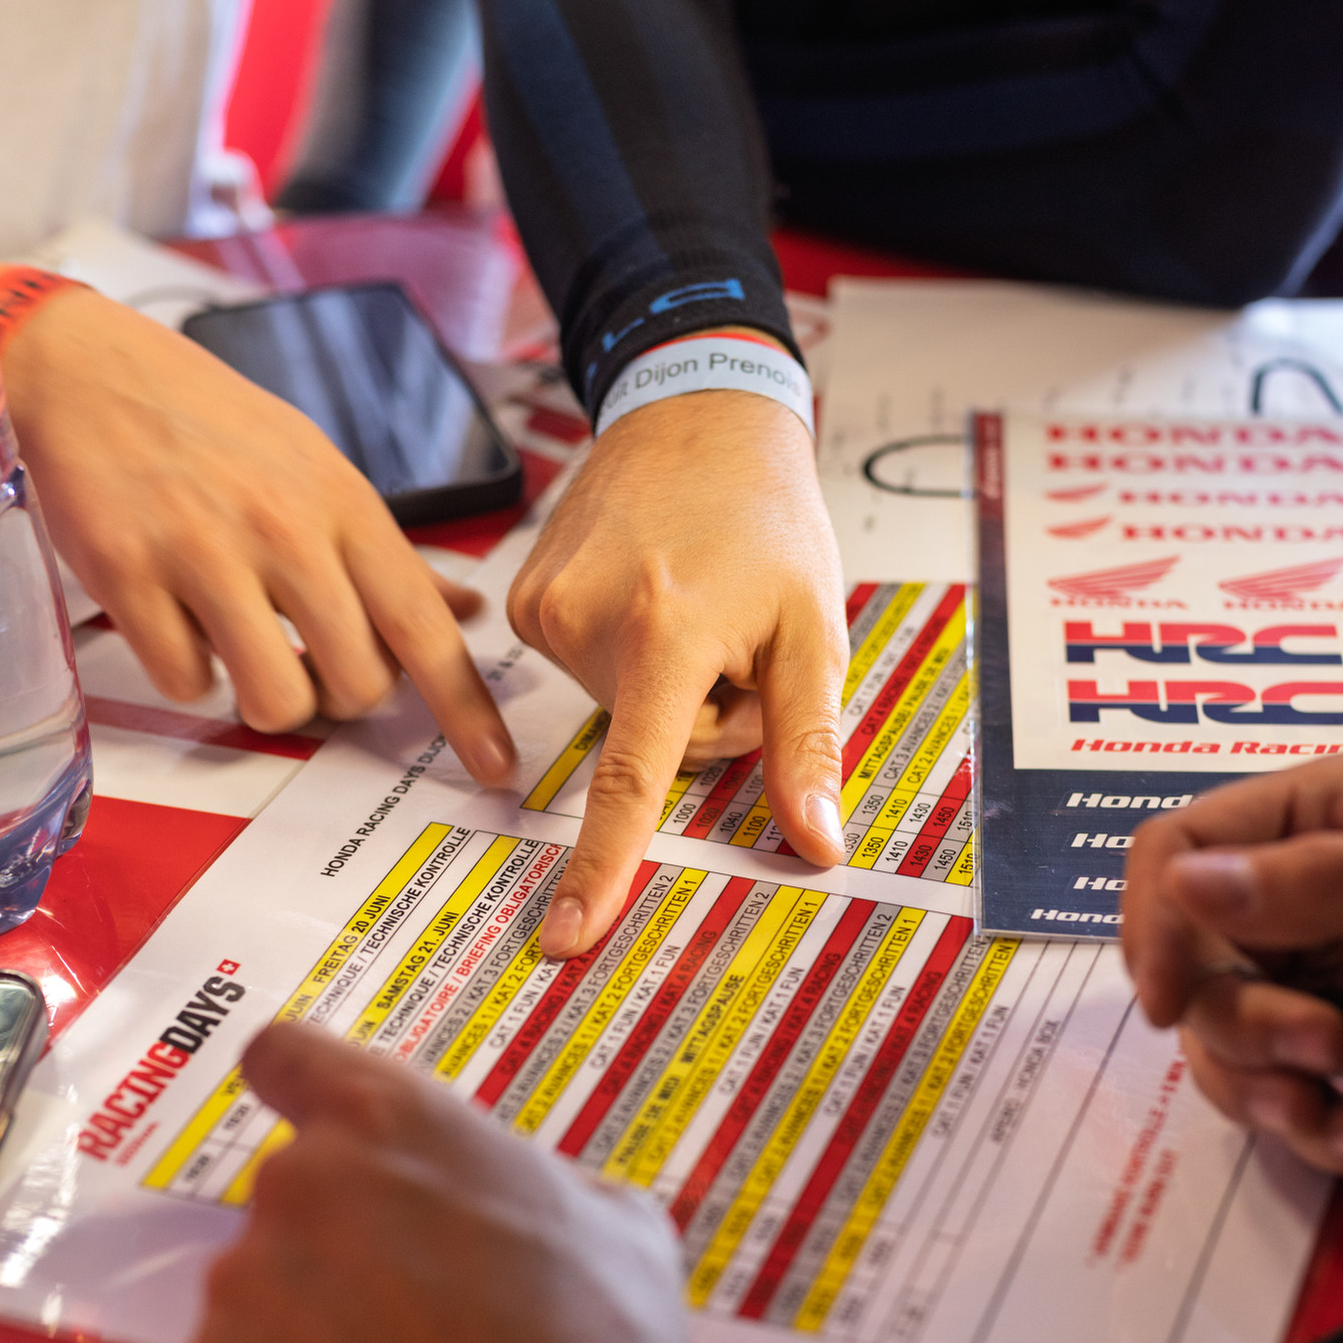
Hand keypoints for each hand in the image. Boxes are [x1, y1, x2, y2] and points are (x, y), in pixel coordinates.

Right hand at [1, 286, 513, 780]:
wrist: (94, 371)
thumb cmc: (218, 428)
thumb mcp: (320, 473)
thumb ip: (392, 557)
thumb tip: (467, 613)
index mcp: (345, 506)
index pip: (425, 628)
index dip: (467, 709)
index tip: (494, 765)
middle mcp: (286, 530)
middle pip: (357, 686)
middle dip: (339, 698)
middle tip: (307, 661)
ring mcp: (205, 553)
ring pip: (276, 701)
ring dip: (265, 698)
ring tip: (244, 650)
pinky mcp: (129, 575)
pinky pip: (186, 683)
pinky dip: (186, 672)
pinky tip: (178, 621)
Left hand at [171, 1023, 713, 1342]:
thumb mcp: (618, 1226)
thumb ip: (537, 1183)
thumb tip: (518, 1200)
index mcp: (389, 1122)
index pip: (286, 1056)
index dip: (302, 1090)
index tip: (320, 1128)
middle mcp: (296, 1190)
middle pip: (292, 1198)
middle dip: (342, 1246)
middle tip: (416, 1322)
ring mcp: (241, 1294)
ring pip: (263, 1297)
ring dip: (311, 1334)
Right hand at [507, 386, 848, 955]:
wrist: (696, 408)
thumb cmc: (768, 517)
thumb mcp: (813, 628)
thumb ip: (808, 743)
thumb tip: (818, 846)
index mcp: (666, 630)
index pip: (633, 778)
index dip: (603, 867)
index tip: (567, 934)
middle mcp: (588, 619)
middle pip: (651, 745)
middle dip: (704, 717)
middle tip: (737, 640)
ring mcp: (545, 607)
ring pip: (619, 711)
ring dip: (666, 683)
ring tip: (692, 602)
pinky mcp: (525, 598)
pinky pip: (586, 670)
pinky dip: (627, 653)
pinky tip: (650, 590)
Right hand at [1122, 754, 1342, 1172]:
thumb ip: (1318, 880)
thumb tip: (1192, 880)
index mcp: (1316, 816)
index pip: (1177, 852)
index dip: (1156, 922)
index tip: (1170, 998)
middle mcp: (1301, 897)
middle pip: (1189, 963)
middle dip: (1244, 1021)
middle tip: (1322, 1045)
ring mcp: (1323, 977)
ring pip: (1222, 1042)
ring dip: (1268, 1091)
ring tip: (1340, 1114)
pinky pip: (1279, 1097)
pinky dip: (1310, 1130)